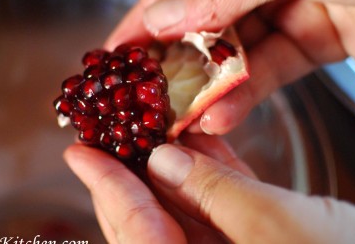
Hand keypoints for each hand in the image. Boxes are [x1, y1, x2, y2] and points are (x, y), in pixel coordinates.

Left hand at [64, 134, 354, 242]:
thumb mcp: (275, 227)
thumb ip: (213, 192)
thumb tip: (162, 160)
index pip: (134, 229)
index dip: (105, 186)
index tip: (79, 151)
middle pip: (148, 220)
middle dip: (126, 173)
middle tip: (106, 130)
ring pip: (184, 207)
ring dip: (166, 163)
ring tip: (145, 122)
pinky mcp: (258, 238)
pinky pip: (220, 204)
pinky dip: (208, 170)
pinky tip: (198, 136)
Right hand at [105, 0, 354, 134]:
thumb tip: (164, 16)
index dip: (145, 17)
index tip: (116, 54)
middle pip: (204, 18)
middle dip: (174, 60)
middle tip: (144, 97)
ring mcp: (292, 0)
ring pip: (235, 50)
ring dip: (208, 86)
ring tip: (180, 119)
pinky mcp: (318, 37)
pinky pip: (271, 68)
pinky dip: (247, 93)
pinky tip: (222, 114)